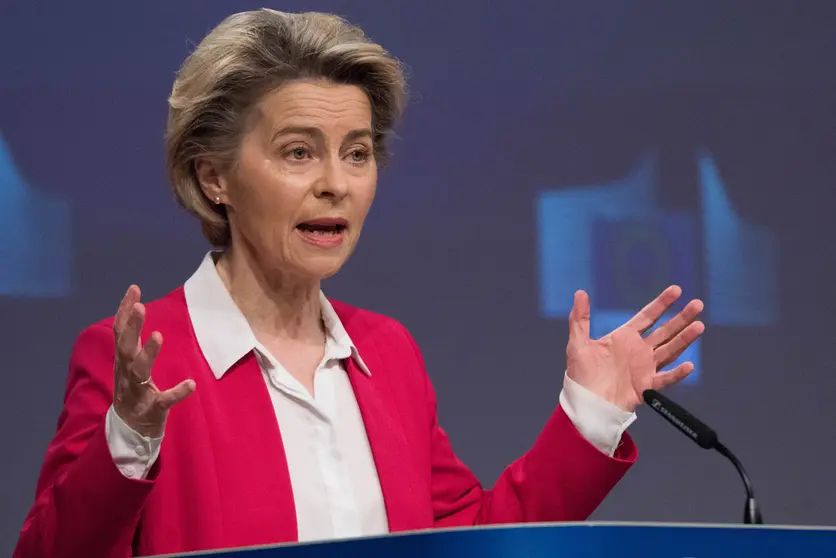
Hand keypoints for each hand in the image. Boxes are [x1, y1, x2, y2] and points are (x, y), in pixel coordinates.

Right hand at [112, 285, 194, 437]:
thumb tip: (133, 308)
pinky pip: (164, 400)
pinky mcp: (152, 408)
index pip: (120, 332)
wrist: (129, 431)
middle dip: (132, 327)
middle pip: (125, 347)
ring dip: (148, 353)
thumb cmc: (132, 391)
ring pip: (140, 371)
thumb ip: (132, 340)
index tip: (134, 289)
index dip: (124, 310)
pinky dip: (177, 392)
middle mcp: (126, 373)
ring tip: (159, 335)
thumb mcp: (128, 363)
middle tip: (140, 306)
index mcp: (123, 361)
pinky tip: (190, 384)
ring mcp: (138, 391)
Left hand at [566, 286, 703, 412]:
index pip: (648, 316)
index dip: (662, 303)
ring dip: (684, 339)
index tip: (677, 290)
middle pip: (665, 331)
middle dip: (682, 318)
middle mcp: (639, 351)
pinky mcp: (646, 386)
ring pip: (670, 350)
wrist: (585, 403)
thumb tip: (580, 292)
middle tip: (698, 304)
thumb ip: (580, 318)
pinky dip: (677, 373)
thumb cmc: (581, 375)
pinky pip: (665, 379)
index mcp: (624, 338)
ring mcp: (645, 368)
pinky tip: (689, 365)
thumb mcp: (578, 343)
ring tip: (699, 326)